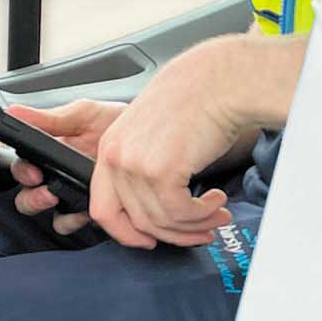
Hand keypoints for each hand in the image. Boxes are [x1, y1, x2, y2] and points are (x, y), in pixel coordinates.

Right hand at [8, 99, 124, 235]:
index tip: (33, 172)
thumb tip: (14, 112)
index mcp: (49, 151)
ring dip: (55, 213)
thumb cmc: (115, 121)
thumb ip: (50, 118)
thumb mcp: (84, 114)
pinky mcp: (94, 210)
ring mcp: (74, 195)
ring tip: (67, 202)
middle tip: (48, 193)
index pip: (22, 166)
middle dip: (33, 199)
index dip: (22, 172)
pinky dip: (77, 221)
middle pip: (28, 197)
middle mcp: (57, 176)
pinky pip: (76, 224)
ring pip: (50, 215)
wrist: (151, 136)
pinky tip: (89, 212)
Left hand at [89, 39, 249, 248]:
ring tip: (217, 213)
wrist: (218, 81)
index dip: (127, 233)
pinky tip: (216, 201)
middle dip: (174, 234)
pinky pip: (180, 213)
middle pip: (136, 222)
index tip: (149, 240)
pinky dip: (202, 214)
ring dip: (196, 224)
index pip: (103, 209)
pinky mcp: (161, 171)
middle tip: (201, 232)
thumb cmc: (195, 100)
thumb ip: (143, 166)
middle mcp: (116, 157)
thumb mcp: (153, 132)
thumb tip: (154, 210)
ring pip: (161, 221)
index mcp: (110, 147)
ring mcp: (135, 165)